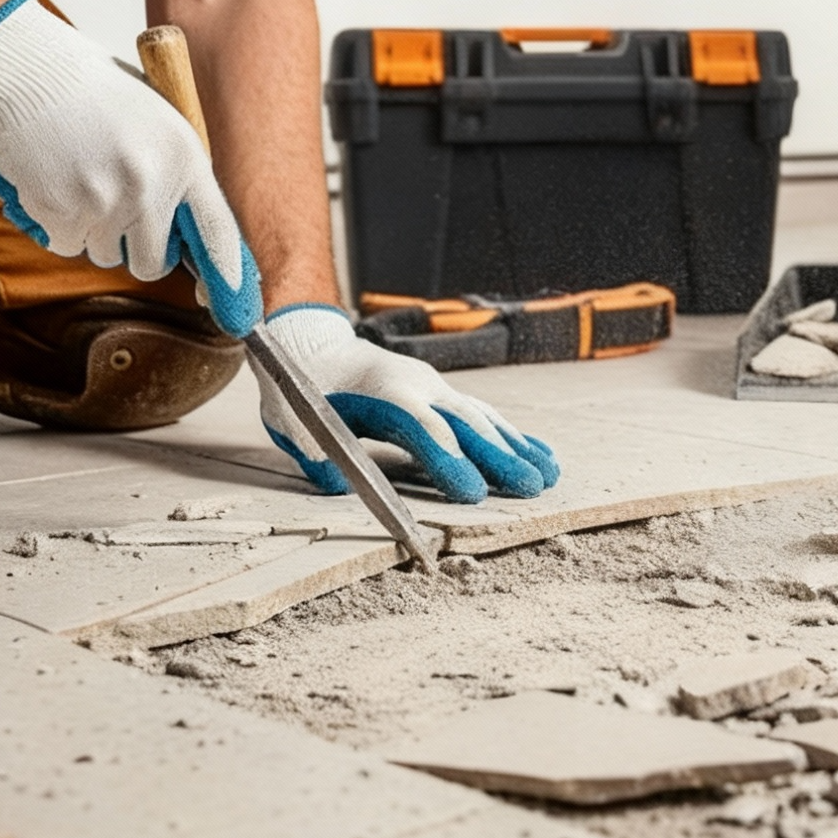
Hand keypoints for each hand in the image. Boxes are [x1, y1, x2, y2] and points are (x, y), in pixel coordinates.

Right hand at [0, 0, 261, 336]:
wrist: (28, 71)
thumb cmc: (92, 92)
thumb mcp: (156, 121)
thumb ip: (175, 172)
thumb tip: (187, 231)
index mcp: (185, 157)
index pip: (217, 229)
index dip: (227, 272)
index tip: (236, 302)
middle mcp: (151, 185)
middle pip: (153, 262)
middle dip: (136, 251)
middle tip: (117, 215)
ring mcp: (105, 201)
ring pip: (103, 254)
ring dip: (91, 232)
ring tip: (79, 177)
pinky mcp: (61, 211)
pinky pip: (64, 245)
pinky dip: (56, 225)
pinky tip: (53, 181)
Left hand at [258, 304, 560, 503]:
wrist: (309, 343)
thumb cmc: (299, 387)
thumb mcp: (290, 420)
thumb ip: (314, 451)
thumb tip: (337, 481)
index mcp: (384, 390)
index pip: (423, 428)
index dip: (448, 461)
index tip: (472, 494)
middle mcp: (418, 384)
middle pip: (466, 424)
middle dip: (500, 457)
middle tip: (532, 488)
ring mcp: (434, 386)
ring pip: (482, 418)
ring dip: (516, 447)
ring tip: (547, 475)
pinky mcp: (440, 393)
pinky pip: (482, 415)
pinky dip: (512, 435)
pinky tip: (539, 453)